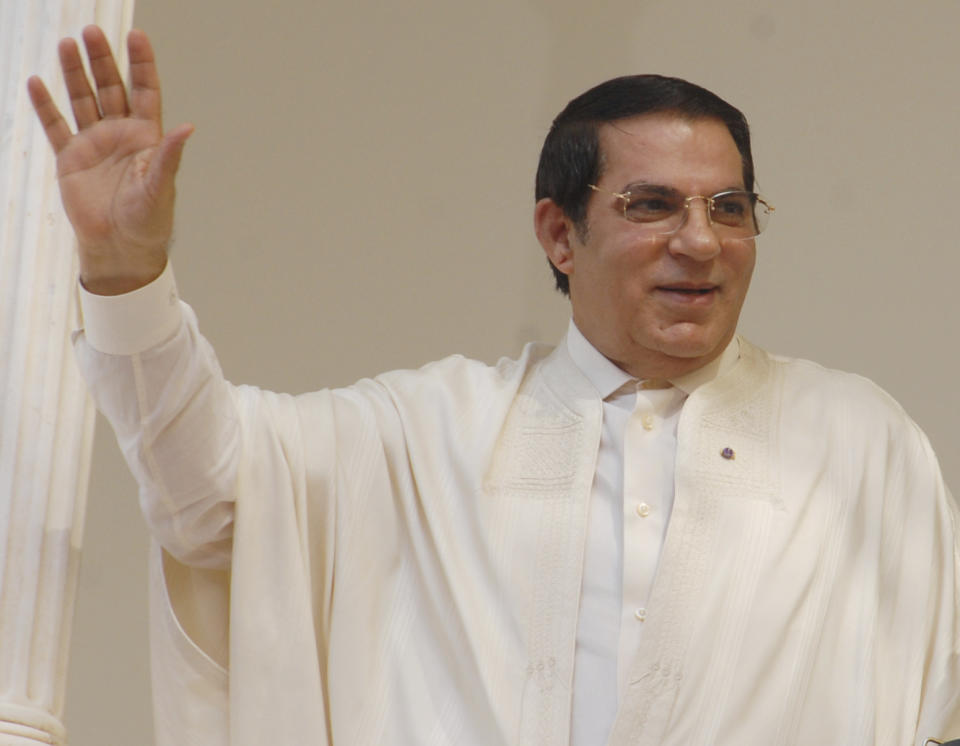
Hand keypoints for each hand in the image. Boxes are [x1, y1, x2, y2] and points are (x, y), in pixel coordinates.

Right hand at [27, 26, 192, 294]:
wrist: (121, 248)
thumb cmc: (149, 222)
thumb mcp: (161, 187)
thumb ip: (169, 156)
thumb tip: (188, 127)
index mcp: (147, 138)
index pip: (145, 92)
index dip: (141, 64)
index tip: (136, 35)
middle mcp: (120, 135)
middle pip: (111, 88)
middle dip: (103, 60)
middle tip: (93, 31)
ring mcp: (94, 144)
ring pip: (83, 100)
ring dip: (75, 73)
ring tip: (67, 44)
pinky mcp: (71, 160)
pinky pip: (56, 126)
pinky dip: (46, 106)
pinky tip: (37, 82)